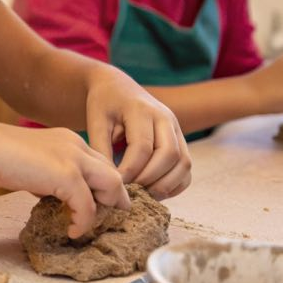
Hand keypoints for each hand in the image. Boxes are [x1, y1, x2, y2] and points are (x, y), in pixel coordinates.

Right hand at [0, 123, 129, 238]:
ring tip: (89, 225)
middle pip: (114, 173)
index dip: (104, 185)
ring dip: (104, 209)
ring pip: (112, 186)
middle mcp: (78, 146)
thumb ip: (49, 175)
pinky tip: (71, 231)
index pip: (101, 163)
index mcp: (70, 141)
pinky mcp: (67, 176)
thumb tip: (53, 194)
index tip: (101, 203)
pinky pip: (87, 206)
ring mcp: (74, 159)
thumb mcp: (34, 163)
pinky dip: (83, 222)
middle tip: (109, 217)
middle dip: (115, 198)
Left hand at [84, 66, 190, 198]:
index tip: (115, 183)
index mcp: (141, 110)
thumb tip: (110, 181)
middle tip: (130, 192)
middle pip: (169, 154)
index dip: (130, 170)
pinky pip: (186, 167)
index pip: (142, 146)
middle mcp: (165, 117)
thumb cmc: (104, 104)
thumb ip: (101, 149)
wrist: (117, 87)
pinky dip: (176, 184)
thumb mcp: (96, 121)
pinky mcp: (180, 139)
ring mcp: (176, 128)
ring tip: (142, 195)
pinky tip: (155, 191)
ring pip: (183, 162)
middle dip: (150, 179)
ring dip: (165, 184)